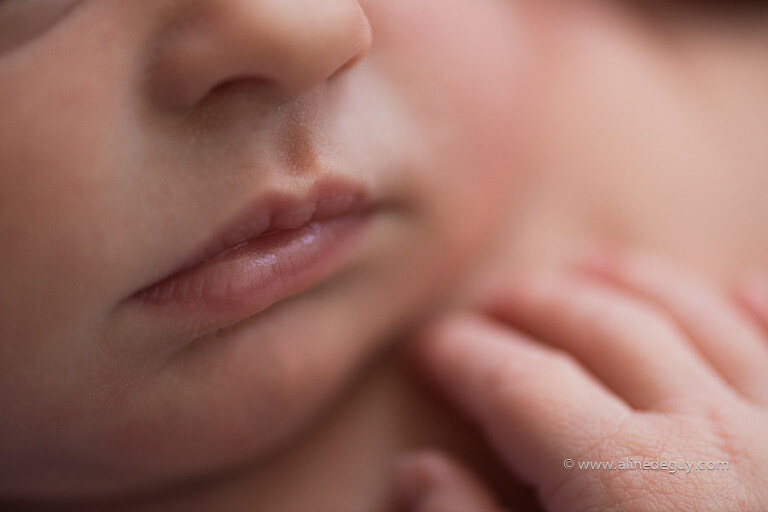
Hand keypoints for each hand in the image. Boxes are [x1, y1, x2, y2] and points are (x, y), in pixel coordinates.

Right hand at [397, 251, 767, 511]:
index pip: (521, 385)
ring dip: (634, 283)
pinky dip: (761, 307)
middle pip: (605, 331)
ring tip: (587, 268)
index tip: (425, 346)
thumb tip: (416, 469)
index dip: (462, 357)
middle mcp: (714, 437)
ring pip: (698, 317)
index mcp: (628, 485)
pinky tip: (738, 283)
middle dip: (537, 306)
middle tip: (493, 303)